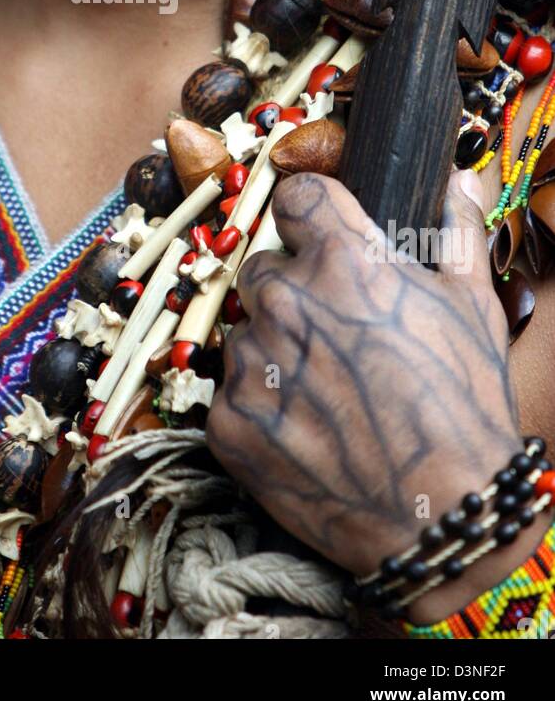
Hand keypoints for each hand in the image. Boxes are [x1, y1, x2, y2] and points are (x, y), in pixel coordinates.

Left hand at [206, 169, 542, 621]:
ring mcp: (250, 362)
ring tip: (328, 396)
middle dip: (294, 292)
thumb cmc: (465, 410)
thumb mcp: (473, 309)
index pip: (295, 196)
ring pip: (246, 333)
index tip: (319, 235)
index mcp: (342, 262)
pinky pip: (232, 392)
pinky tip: (306, 432)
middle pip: (265, 268)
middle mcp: (286, 302)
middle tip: (336, 337)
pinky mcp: (226, 420)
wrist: (440, 522)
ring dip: (275, 352)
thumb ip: (455, 232)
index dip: (310, 216)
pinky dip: (261, 407)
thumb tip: (454, 179)